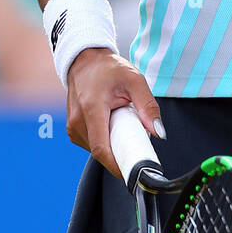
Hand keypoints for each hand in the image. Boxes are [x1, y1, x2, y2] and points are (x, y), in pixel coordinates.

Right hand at [66, 46, 163, 178]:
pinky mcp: (73, 129)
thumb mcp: (135, 80)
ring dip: (112, 145)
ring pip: (95, 150)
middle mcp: (77, 120)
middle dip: (120, 153)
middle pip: (100, 151)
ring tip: (122, 124)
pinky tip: (111, 125)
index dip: (117, 165)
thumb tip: (158, 132)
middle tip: (136, 142)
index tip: (133, 172)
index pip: (101, 148)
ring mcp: (72, 126)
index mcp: (92, 108)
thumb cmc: (109, 68)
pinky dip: (104, 140)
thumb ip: (148, 106)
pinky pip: (91, 144)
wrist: (85, 60)